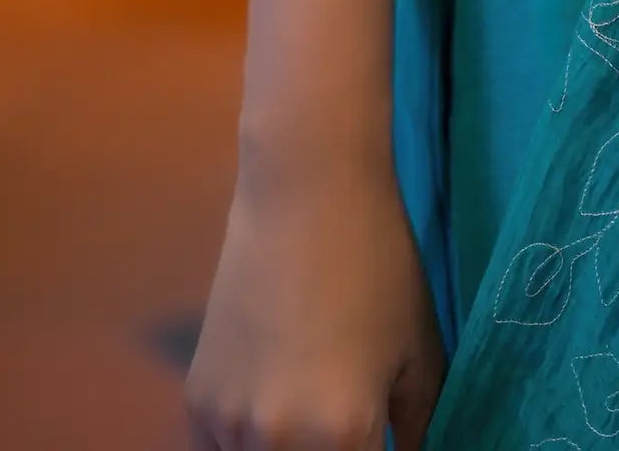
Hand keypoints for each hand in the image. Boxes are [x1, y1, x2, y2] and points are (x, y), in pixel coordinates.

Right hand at [185, 145, 445, 450]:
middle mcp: (277, 444)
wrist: (304, 194)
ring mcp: (228, 424)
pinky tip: (272, 400)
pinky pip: (221, 450)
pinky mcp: (196, 402)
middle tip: (343, 424)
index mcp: (341, 436)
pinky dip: (247, 442)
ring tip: (310, 399)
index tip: (375, 439)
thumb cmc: (378, 266)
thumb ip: (421, 429)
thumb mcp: (420, 353)